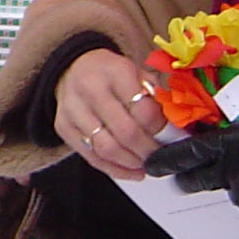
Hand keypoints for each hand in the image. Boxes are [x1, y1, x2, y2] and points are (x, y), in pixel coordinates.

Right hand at [53, 48, 165, 178]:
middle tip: (161, 157)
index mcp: (115, 71)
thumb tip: (174, 128)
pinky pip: (91, 157)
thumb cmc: (110, 73)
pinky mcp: (63, 127)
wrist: (72, 67)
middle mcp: (90, 89)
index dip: (160, 129)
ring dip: (131, 163)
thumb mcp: (136, 72)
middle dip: (148, 151)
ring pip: (106, 149)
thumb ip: (154, 96)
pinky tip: (131, 171)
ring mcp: (73, 110)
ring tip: (146, 165)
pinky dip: (115, 169)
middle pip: (125, 132)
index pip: (143, 110)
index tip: (170, 137)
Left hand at [144, 113, 238, 233]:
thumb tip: (208, 154)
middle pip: (199, 180)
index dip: (167, 161)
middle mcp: (237, 169)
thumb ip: (233, 141)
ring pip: (232, 196)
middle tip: (187, 182)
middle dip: (190, 181)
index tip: (151, 167)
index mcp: (236, 141)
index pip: (190, 153)